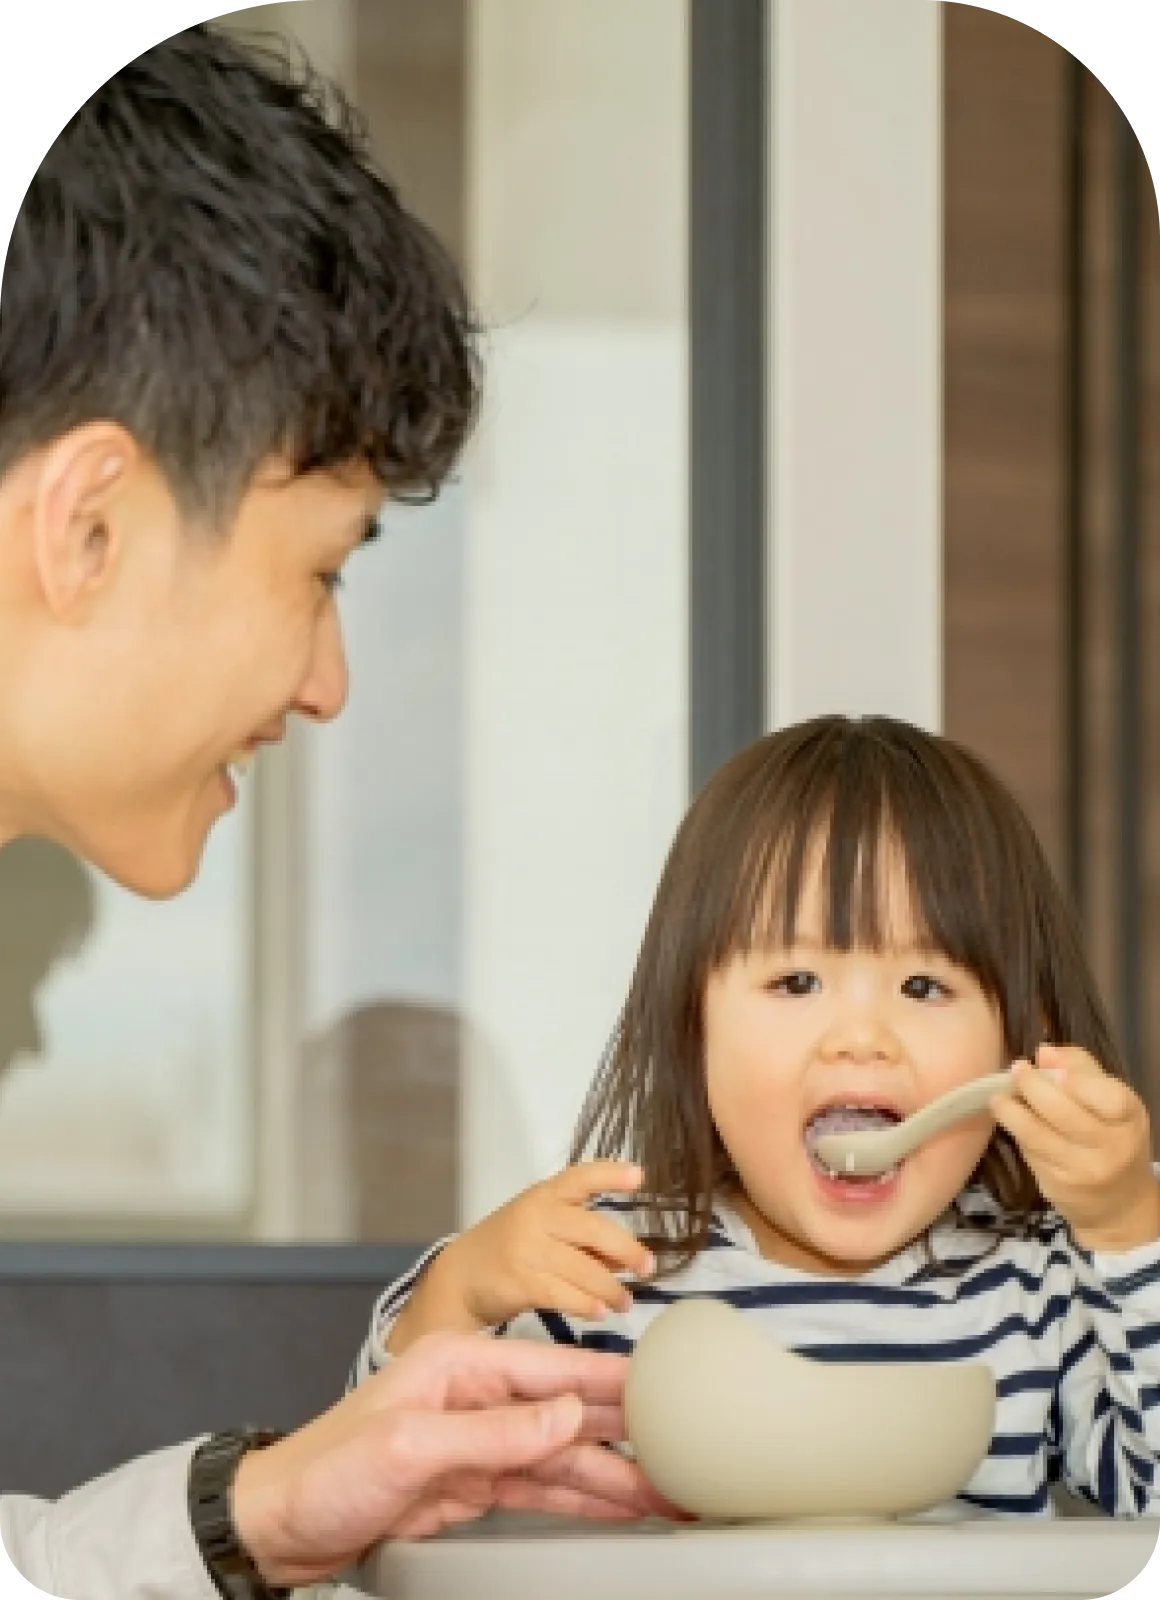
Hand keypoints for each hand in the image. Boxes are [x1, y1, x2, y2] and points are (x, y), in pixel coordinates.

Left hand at [232, 1331, 680, 1587]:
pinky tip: (618, 1506)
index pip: (553, 1369)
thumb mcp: (410, 1448)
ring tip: (667, 1492)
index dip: (612, 1382)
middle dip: (626, 1431)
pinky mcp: (471, 1485)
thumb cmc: (325, 1471)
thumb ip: (494, 1433)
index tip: (664, 1389)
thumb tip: (569, 1415)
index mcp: (460, 1365)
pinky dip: (581, 1498)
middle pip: (567, 1411)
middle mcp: (475, 1395)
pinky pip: (539, 1487)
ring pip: (561, 1455)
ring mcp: (476, 1442)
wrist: (277, 1525)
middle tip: (683, 1451)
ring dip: (613, 1474)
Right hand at [393, 1161, 654, 1348]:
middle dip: (626, 1250)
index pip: (580, 1177)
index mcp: (544, 1195)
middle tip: (647, 1267)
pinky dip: (587, 1305)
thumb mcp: (541, 1227)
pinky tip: (600, 1311)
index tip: (639, 1176)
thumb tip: (626, 1259)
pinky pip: (563, 1294)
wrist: (459, 1276)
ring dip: (612, 1288)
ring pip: (583, 1268)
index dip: (610, 1175)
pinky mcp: (519, 1281)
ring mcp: (525, 1249)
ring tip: (625, 1301)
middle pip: (593, 1229)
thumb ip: (581, 1238)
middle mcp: (536, 1216)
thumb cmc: (509, 1246)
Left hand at [989, 1044, 1159, 1251]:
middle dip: (1030, 1085)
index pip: (1106, 1095)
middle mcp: (1110, 1147)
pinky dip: (1016, 1132)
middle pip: (1061, 1111)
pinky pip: (1028, 1151)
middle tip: (1016, 1071)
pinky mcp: (1056, 1186)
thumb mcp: (1110, 1100)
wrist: (1119, 1204)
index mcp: (1129, 1118)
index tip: (1044, 1061)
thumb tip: (1044, 1052)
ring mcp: (1082, 1170)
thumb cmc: (1112, 1138)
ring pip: (1035, 1133)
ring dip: (1010, 1109)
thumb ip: (1081, 1068)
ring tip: (1000, 1096)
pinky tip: (1014, 1121)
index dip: (1072, 1077)